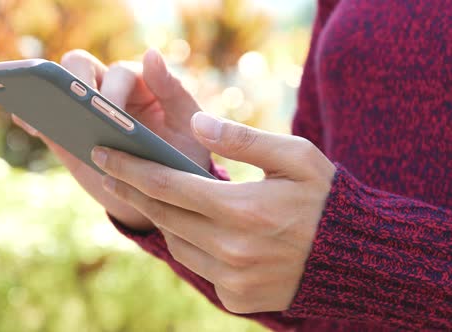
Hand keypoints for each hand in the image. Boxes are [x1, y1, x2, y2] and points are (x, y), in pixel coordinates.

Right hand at [14, 49, 209, 230]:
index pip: (119, 73)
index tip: (110, 116)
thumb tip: (150, 53)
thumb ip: (174, 91)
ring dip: (48, 93)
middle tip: (78, 113)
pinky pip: (45, 119)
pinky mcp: (67, 133)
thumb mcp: (188, 126)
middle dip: (75, 85)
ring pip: (57, 86)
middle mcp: (110, 89)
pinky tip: (29, 123)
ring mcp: (85, 110)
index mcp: (141, 83)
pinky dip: (34, 116)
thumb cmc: (181, 156)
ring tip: (41, 108)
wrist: (164, 195)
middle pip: (80, 66)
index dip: (112, 92)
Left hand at [90, 112, 335, 312]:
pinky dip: (188, 244)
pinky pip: (197, 267)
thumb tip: (195, 123)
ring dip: (160, 217)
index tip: (104, 153)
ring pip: (176, 243)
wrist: (356, 257)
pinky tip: (190, 227)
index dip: (130, 167)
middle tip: (109, 170)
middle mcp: (232, 249)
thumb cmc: (325, 198)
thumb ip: (243, 139)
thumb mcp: (295, 156)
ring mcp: (233, 279)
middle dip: (131, 189)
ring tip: (151, 193)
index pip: (167, 185)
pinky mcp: (236, 299)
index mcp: (243, 210)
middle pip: (163, 215)